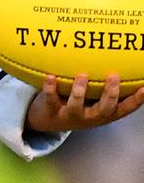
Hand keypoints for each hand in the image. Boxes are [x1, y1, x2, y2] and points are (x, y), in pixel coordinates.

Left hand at [26, 73, 143, 132]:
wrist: (47, 121)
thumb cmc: (77, 103)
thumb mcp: (93, 99)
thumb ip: (103, 87)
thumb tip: (119, 61)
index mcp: (103, 113)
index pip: (124, 109)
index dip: (136, 101)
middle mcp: (90, 116)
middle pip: (103, 109)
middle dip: (110, 94)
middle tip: (113, 76)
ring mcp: (71, 115)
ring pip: (77, 106)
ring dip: (80, 91)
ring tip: (82, 75)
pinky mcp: (52, 111)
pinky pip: (51, 99)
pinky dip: (50, 88)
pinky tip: (50, 76)